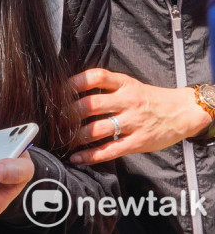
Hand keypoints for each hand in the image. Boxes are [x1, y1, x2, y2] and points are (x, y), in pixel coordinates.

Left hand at [70, 69, 211, 164]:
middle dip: (69, 113)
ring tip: (62, 138)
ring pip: (98, 128)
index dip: (75, 82)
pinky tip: (77, 157)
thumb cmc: (147, 98)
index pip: (96, 77)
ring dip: (76, 135)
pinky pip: (111, 150)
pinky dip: (91, 155)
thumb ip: (106, 87)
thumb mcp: (128, 84)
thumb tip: (71, 90)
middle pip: (92, 104)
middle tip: (54, 119)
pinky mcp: (138, 142)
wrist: (181, 112)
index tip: (58, 89)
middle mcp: (127, 101)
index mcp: (123, 83)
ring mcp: (133, 122)